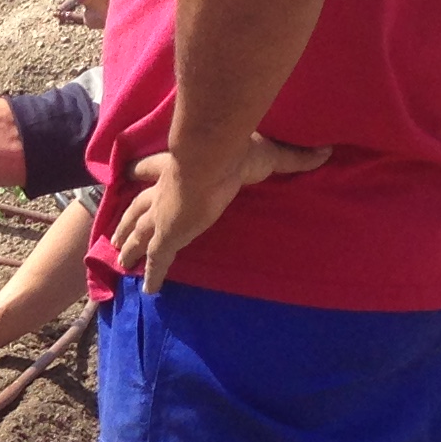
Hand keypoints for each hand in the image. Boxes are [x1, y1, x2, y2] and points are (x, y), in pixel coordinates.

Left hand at [111, 133, 327, 291]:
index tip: (130, 172)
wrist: (212, 159)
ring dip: (128, 245)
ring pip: (138, 233)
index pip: (151, 168)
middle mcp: (162, 191)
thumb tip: (325, 151)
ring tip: (119, 258)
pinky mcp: (165, 237)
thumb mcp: (266, 153)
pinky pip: (156, 261)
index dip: (142, 171)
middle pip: (136, 206)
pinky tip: (149, 290)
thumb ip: (294, 157)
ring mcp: (162, 215)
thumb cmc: (234, 151)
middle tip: (115, 232)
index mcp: (176, 166)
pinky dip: (153, 275)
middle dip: (127, 219)